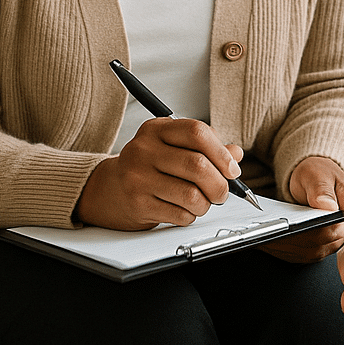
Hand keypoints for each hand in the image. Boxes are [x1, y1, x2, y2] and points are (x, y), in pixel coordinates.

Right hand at [75, 118, 244, 230]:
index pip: (197, 132)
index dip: (221, 152)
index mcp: (157, 129)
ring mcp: (138, 177)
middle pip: (198, 165)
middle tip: (223, 192)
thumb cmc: (149, 165)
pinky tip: (184, 210)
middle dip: (220, 184)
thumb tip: (236, 155)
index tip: (232, 169)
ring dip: (206, 203)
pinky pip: (180, 214)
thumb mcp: (173, 146)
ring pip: (191, 194)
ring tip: (202, 202)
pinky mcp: (137, 204)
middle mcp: (145, 149)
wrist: (108, 189)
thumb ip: (205, 147)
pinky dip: (190, 215)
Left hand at [261, 156, 343, 263]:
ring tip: (267, 239)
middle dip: (297, 240)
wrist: (315, 178)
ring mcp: (334, 240)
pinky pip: (304, 254)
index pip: (339, 228)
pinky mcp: (320, 246)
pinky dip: (285, 250)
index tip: (295, 228)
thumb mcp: (319, 173)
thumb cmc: (319, 172)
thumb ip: (322, 189)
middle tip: (275, 234)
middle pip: (324, 243)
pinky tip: (270, 243)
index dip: (317, 231)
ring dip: (288, 248)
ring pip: (312, 252)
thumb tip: (327, 207)